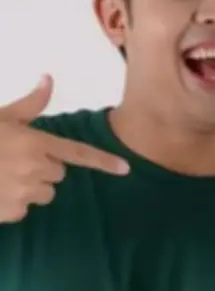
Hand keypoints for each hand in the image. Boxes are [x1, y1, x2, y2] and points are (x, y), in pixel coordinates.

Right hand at [0, 75, 128, 222]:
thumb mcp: (1, 116)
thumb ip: (30, 104)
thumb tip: (48, 78)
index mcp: (35, 143)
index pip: (78, 153)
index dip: (104, 162)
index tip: (126, 168)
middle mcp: (35, 169)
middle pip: (58, 173)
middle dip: (43, 168)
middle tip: (15, 160)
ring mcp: (23, 193)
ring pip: (43, 193)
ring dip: (30, 187)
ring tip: (3, 176)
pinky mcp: (10, 212)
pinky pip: (24, 210)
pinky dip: (13, 204)